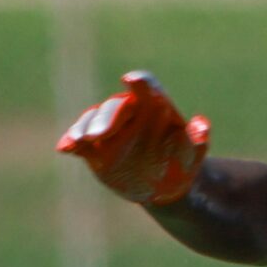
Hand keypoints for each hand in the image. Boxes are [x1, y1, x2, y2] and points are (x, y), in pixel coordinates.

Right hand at [57, 72, 209, 206]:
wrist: (164, 186)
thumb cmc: (181, 162)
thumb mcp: (192, 155)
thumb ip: (197, 140)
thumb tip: (202, 125)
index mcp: (154, 106)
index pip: (147, 88)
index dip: (141, 83)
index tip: (131, 80)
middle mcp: (128, 113)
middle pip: (114, 108)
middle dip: (106, 119)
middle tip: (99, 135)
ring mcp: (109, 129)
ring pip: (92, 121)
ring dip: (83, 128)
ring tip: (80, 141)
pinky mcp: (94, 148)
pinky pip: (78, 142)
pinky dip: (70, 142)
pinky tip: (64, 148)